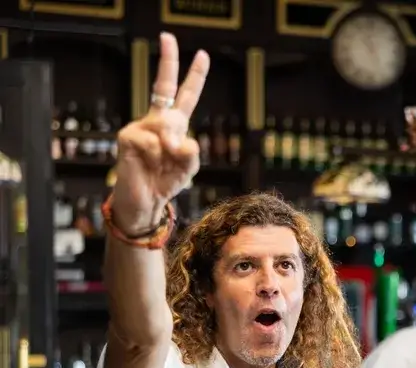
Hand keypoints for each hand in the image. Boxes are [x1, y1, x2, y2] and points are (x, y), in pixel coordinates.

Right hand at [112, 33, 209, 231]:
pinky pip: (153, 141)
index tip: (203, 55)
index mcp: (174, 125)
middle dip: (167, 61)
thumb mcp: (188, 168)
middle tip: (167, 35)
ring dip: (172, 149)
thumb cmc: (166, 181)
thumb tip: (178, 138)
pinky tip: (149, 164)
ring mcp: (140, 126)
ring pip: (167, 127)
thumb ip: (191, 152)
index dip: (195, 77)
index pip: (185, 97)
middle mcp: (156, 121)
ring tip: (163, 164)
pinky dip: (157, 155)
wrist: (145, 201)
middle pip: (163, 86)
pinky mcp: (128, 137)